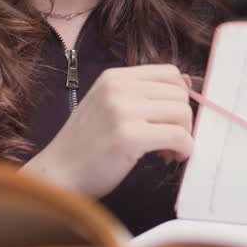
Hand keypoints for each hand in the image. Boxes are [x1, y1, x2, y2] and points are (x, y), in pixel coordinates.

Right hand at [20, 64, 193, 197]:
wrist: (58, 173)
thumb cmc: (86, 145)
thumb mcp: (109, 107)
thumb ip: (143, 94)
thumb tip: (188, 83)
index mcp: (114, 77)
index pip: (169, 72)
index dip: (179, 96)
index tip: (170, 118)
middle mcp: (118, 88)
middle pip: (180, 93)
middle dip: (183, 119)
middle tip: (168, 140)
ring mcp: (122, 111)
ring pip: (182, 113)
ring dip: (184, 135)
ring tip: (166, 150)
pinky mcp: (129, 136)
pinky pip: (178, 137)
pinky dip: (183, 149)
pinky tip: (169, 157)